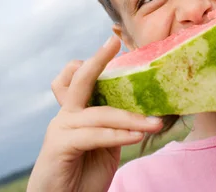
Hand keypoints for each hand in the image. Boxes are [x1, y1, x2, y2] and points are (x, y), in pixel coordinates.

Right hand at [27, 35, 163, 191]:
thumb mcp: (106, 144)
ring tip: (156, 123)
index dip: (96, 60)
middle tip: (113, 41)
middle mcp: (66, 114)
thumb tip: (144, 107)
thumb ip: (115, 124)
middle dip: (98, 59)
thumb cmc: (84, 174)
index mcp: (77, 110)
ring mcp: (61, 128)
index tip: (116, 44)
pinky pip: (94, 135)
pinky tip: (137, 136)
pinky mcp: (59, 146)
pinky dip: (118, 135)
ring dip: (131, 118)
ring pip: (100, 113)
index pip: (80, 77)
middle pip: (79, 79)